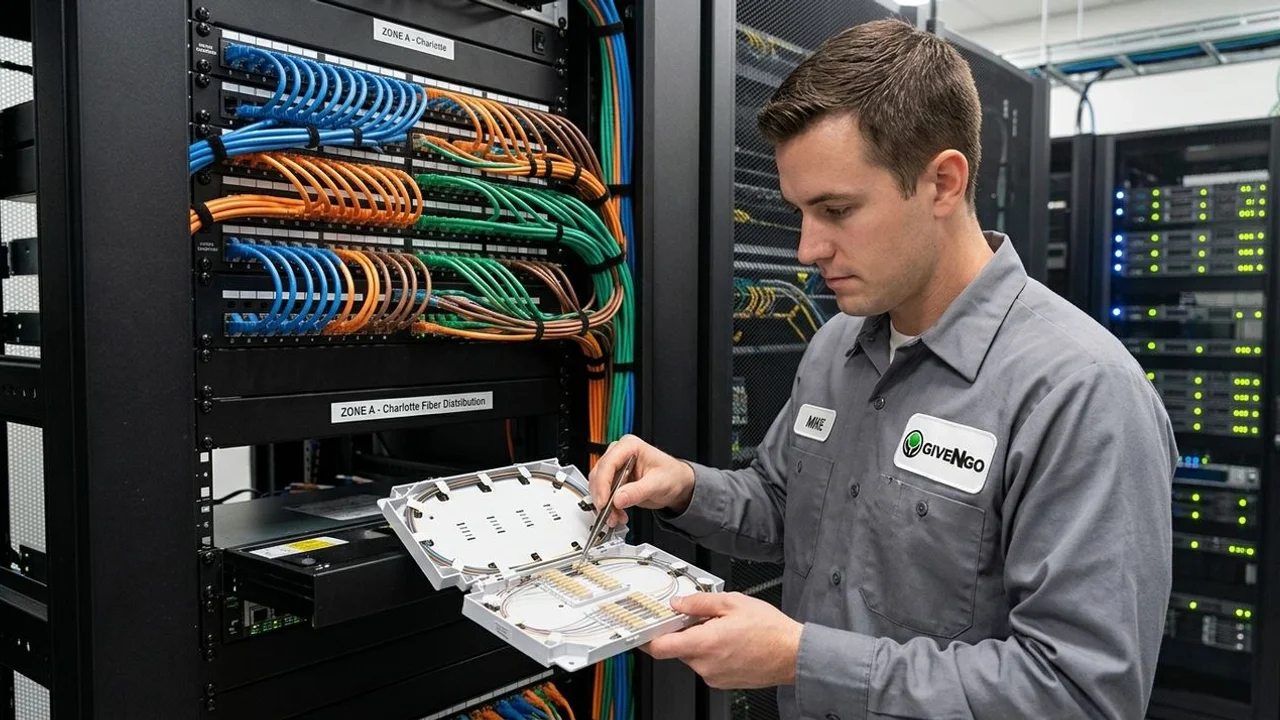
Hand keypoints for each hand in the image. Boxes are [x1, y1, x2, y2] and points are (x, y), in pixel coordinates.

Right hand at [588, 434, 695, 526]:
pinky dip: (608, 507)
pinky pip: (604, 494)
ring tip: (616, 517)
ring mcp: (616, 467)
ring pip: (598, 486)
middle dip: (602, 497)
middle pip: (599, 475)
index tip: (603, 502)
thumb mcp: (658, 484)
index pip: (608, 463)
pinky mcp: (615, 480)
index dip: (603, 484)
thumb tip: (618, 499)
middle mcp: (619, 454)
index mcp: (630, 446)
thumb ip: (637, 491)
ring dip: (604, 504)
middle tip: (609, 514)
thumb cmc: (672, 475)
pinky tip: (617, 514)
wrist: (677, 484)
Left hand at [645, 592, 802, 689]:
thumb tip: (679, 603)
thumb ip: (700, 602)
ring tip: (723, 628)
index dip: (646, 637)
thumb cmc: (770, 631)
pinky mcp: (723, 682)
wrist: (792, 654)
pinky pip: (707, 664)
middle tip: (700, 616)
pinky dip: (711, 652)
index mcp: (704, 643)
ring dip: (700, 641)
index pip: (660, 647)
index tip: (641, 630)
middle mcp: (705, 664)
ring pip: (693, 656)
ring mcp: (714, 676)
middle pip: (678, 648)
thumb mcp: (733, 602)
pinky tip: (729, 641)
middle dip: (684, 631)